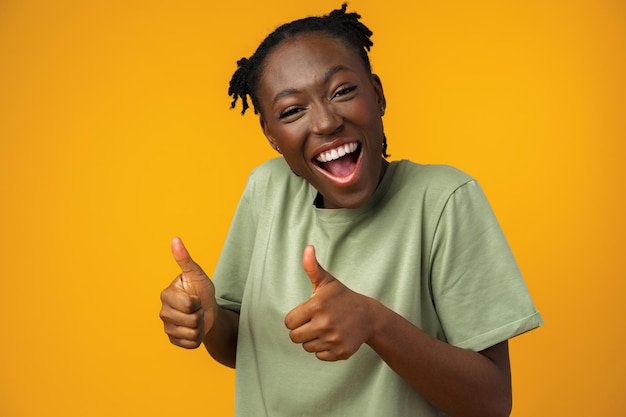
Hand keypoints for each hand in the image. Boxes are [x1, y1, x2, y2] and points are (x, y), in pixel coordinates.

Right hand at [159, 237, 216, 348]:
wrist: (208, 310)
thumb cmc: (202, 290)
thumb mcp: (196, 274)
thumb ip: (185, 259)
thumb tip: (175, 239)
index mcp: (166, 295)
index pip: (188, 304)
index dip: (198, 302)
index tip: (196, 297)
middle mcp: (163, 312)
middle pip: (190, 320)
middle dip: (199, 314)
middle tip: (197, 308)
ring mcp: (167, 328)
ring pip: (191, 333)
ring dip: (200, 326)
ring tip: (197, 318)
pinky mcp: (173, 341)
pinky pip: (190, 344)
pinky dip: (198, 338)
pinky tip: (195, 329)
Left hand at [284, 245, 377, 360]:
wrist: (369, 316)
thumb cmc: (343, 297)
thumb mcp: (327, 282)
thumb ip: (312, 267)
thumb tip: (307, 248)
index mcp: (316, 306)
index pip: (289, 322)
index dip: (296, 318)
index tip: (307, 313)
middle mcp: (324, 324)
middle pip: (294, 337)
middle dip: (302, 330)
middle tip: (315, 322)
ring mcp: (333, 339)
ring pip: (307, 347)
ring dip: (313, 340)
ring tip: (326, 329)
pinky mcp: (341, 352)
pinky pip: (319, 356)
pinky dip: (324, 349)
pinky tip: (333, 338)